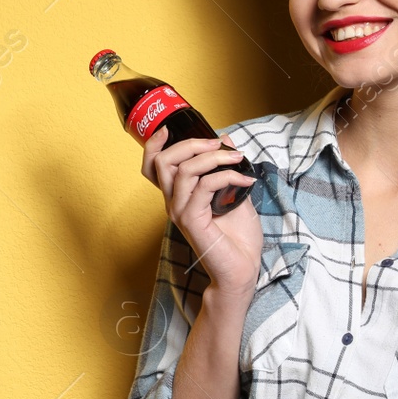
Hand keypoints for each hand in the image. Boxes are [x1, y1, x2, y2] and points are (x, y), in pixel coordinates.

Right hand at [141, 126, 262, 303]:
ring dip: (214, 157)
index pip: (152, 167)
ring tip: (238, 159)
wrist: (242, 270)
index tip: (170, 128)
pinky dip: (226, 176)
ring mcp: (180, 212)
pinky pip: (204, 186)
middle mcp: (173, 203)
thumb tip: (226, 139)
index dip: (154, 145)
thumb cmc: (238, 238)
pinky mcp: (192, 220)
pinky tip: (245, 180)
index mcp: (178, 196)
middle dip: (190, 143)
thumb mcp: (234, 192)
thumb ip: (226, 167)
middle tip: (219, 144)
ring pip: (183, 170)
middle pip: (163, 162)